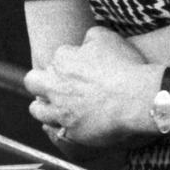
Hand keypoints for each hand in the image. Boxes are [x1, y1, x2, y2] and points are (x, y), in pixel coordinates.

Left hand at [23, 26, 152, 149]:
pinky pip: (54, 131)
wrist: (137, 99)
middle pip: (33, 82)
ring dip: (44, 106)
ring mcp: (60, 110)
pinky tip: (71, 124)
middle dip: (40, 82)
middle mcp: (55, 85)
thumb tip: (84, 41)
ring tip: (58, 107)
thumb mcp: (106, 37)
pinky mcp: (70, 132)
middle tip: (57, 86)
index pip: (54, 59)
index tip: (76, 69)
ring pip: (37, 109)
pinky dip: (59, 127)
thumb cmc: (124, 67)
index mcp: (62, 60)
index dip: (65, 64)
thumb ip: (89, 37)